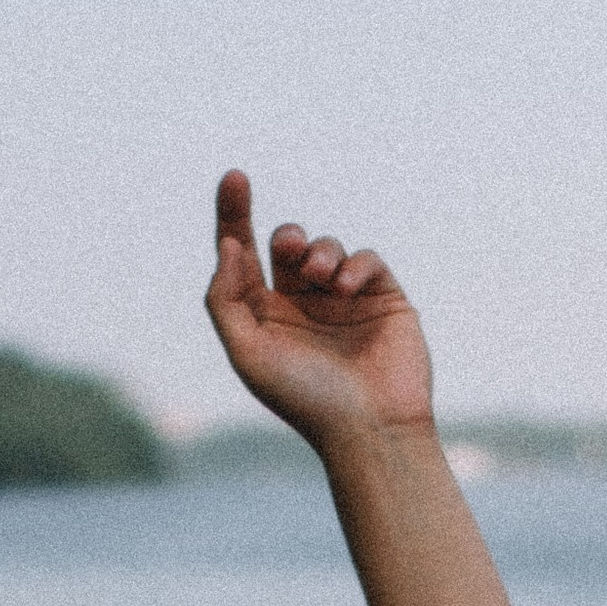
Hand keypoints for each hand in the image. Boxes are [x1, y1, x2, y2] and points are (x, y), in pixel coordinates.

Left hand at [205, 170, 436, 452]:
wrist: (370, 427)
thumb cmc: (304, 399)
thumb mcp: (246, 353)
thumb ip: (225, 299)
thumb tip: (228, 245)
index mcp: (264, 316)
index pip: (243, 255)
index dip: (234, 214)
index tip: (234, 177)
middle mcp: (301, 304)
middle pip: (286, 242)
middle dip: (287, 237)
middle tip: (290, 250)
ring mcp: (342, 300)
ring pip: (325, 247)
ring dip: (319, 252)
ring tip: (322, 279)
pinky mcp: (381, 298)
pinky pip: (365, 258)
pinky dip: (353, 265)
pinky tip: (345, 288)